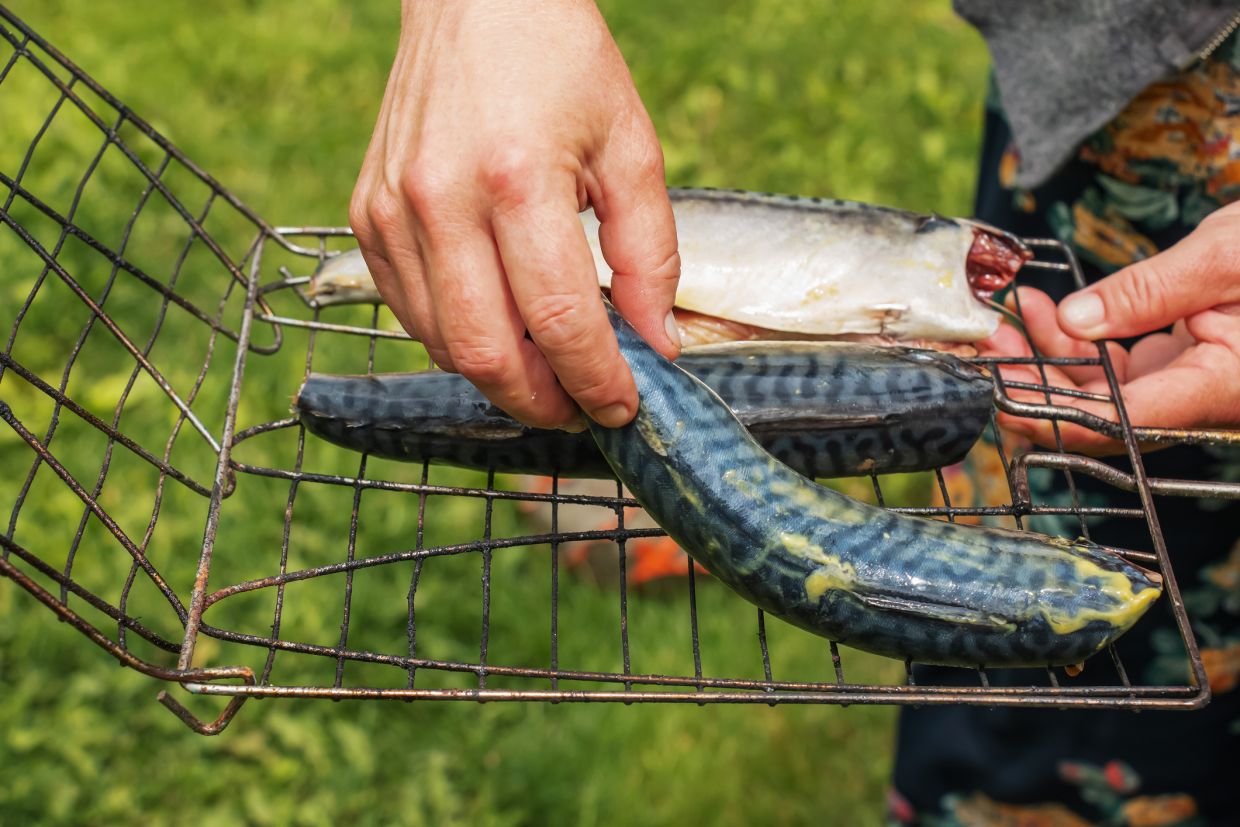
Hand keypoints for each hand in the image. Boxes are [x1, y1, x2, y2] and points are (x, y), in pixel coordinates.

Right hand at [350, 0, 680, 430]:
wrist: (473, 0)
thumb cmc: (561, 63)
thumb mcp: (631, 145)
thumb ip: (651, 251)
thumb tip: (657, 342)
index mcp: (516, 179)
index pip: (557, 319)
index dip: (596, 379)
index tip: (624, 405)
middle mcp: (441, 201)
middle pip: (486, 353)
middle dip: (541, 403)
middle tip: (581, 408)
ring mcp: (393, 212)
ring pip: (442, 344)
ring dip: (501, 377)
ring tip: (548, 372)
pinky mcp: (368, 215)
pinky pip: (410, 312)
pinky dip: (458, 339)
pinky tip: (500, 326)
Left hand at [983, 202, 1239, 453]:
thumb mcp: (1226, 254)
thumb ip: (1149, 291)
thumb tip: (1075, 319)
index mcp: (1223, 385)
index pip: (1125, 421)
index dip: (1056, 416)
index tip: (999, 396)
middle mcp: (1204, 397)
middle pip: (1102, 416)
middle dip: (1034, 389)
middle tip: (980, 355)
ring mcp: (1190, 381)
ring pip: (1102, 393)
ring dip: (1045, 363)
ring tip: (999, 326)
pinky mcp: (1182, 361)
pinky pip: (1116, 368)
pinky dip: (1075, 342)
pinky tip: (1038, 312)